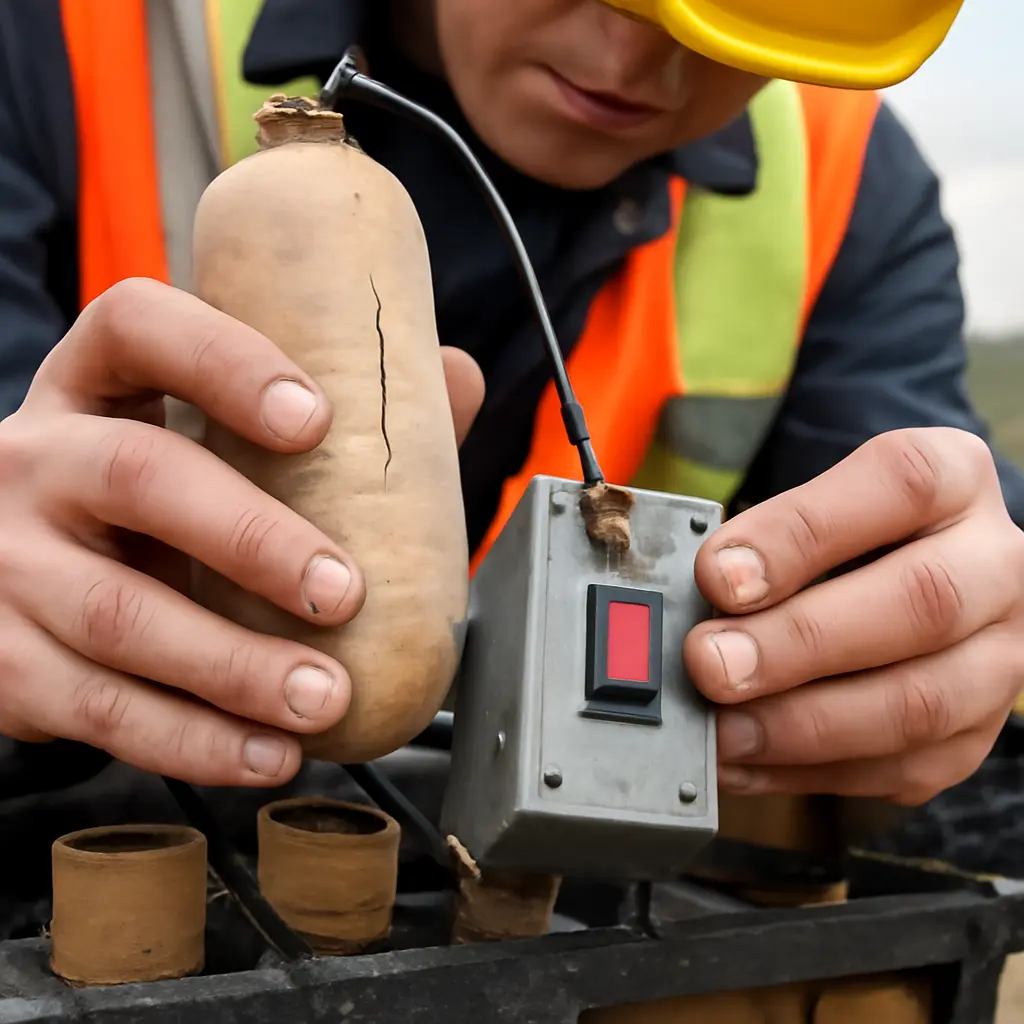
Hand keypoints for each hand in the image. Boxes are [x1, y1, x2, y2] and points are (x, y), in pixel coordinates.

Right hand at [0, 278, 483, 787]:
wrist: (8, 580)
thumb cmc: (142, 505)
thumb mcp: (204, 445)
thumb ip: (332, 415)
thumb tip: (455, 380)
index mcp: (95, 388)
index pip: (135, 326)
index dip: (225, 363)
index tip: (315, 417)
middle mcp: (39, 460)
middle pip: (136, 475)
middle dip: (253, 539)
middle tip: (342, 592)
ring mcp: (7, 559)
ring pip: (117, 615)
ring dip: (234, 667)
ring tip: (322, 698)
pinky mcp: (2, 659)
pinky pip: (99, 708)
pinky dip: (193, 740)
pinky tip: (265, 753)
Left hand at [684, 427, 1023, 805]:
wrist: (911, 580)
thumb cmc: (842, 540)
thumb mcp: (810, 510)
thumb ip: (761, 547)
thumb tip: (691, 610)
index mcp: (953, 480)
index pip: (899, 485)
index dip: (800, 535)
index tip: (718, 576)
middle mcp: (994, 564)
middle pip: (919, 602)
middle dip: (797, 643)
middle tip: (709, 664)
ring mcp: (999, 655)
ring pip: (920, 702)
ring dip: (802, 725)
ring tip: (722, 729)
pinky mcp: (975, 734)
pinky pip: (900, 768)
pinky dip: (808, 771)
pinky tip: (745, 761)